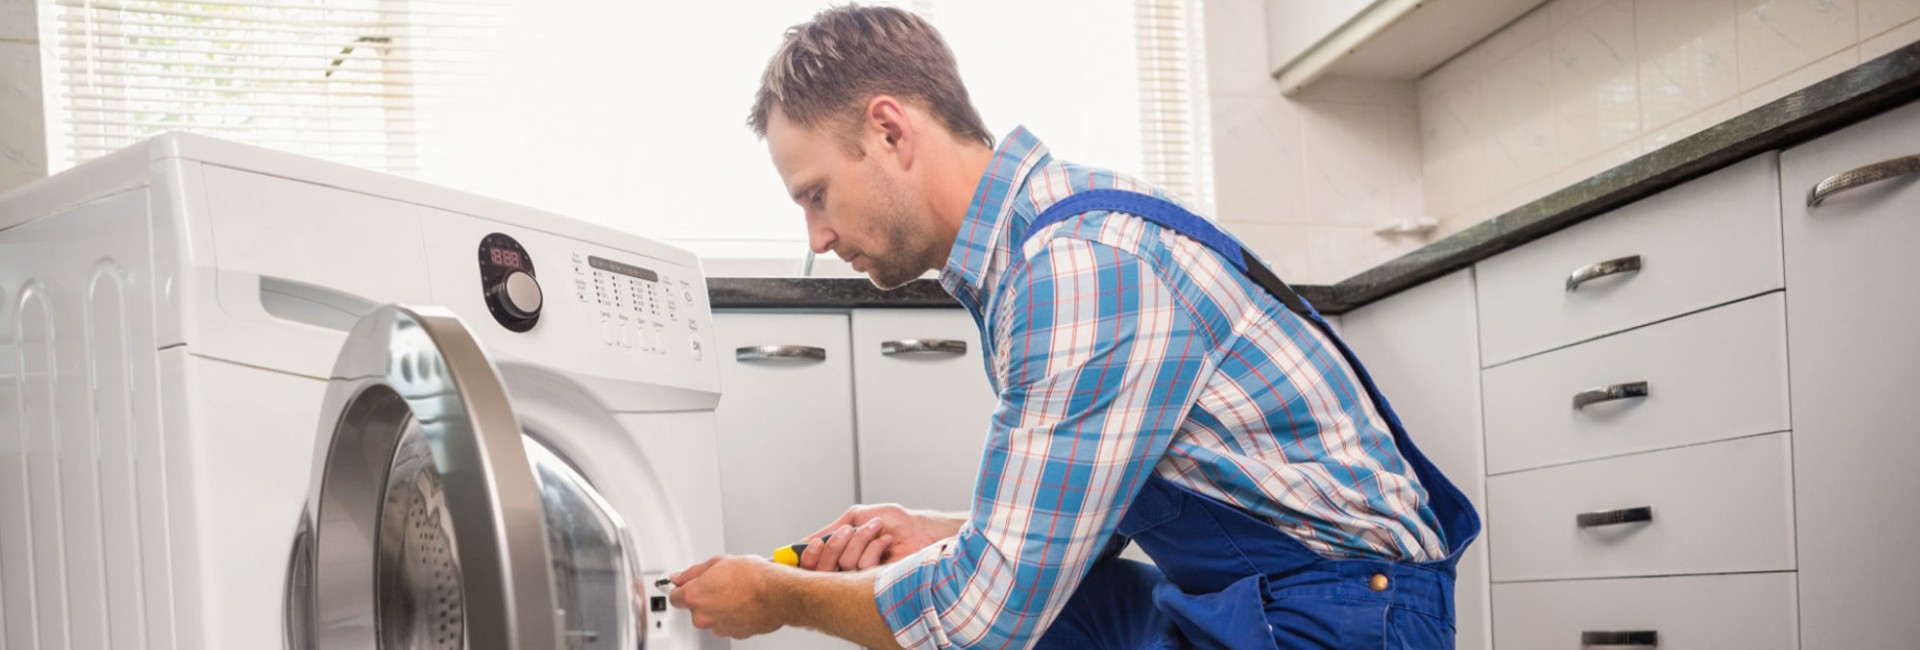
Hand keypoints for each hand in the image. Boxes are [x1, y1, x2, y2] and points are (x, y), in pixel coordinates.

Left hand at [665, 555, 788, 638]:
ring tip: (736, 591)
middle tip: (720, 583)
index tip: (686, 584)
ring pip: (712, 616)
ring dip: (719, 606)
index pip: (674, 597)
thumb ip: (693, 572)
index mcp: (695, 597)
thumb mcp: (719, 562)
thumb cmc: (754, 577)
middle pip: (694, 608)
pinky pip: (727, 623)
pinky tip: (743, 601)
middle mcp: (703, 616)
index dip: (682, 588)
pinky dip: (732, 614)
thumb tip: (680, 577)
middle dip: (704, 596)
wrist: (778, 594)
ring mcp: (718, 627)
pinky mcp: (734, 633)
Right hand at [799, 504, 962, 572]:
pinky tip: (886, 543)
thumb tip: (805, 540)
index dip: (809, 556)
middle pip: (822, 568)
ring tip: (876, 530)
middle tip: (849, 530)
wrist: (920, 530)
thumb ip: (831, 529)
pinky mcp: (876, 583)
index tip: (814, 543)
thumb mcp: (856, 517)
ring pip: (844, 564)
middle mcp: (847, 568)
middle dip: (836, 544)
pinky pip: (863, 567)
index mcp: (839, 553)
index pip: (811, 564)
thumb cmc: (894, 522)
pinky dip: (874, 548)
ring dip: (861, 540)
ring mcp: (861, 577)